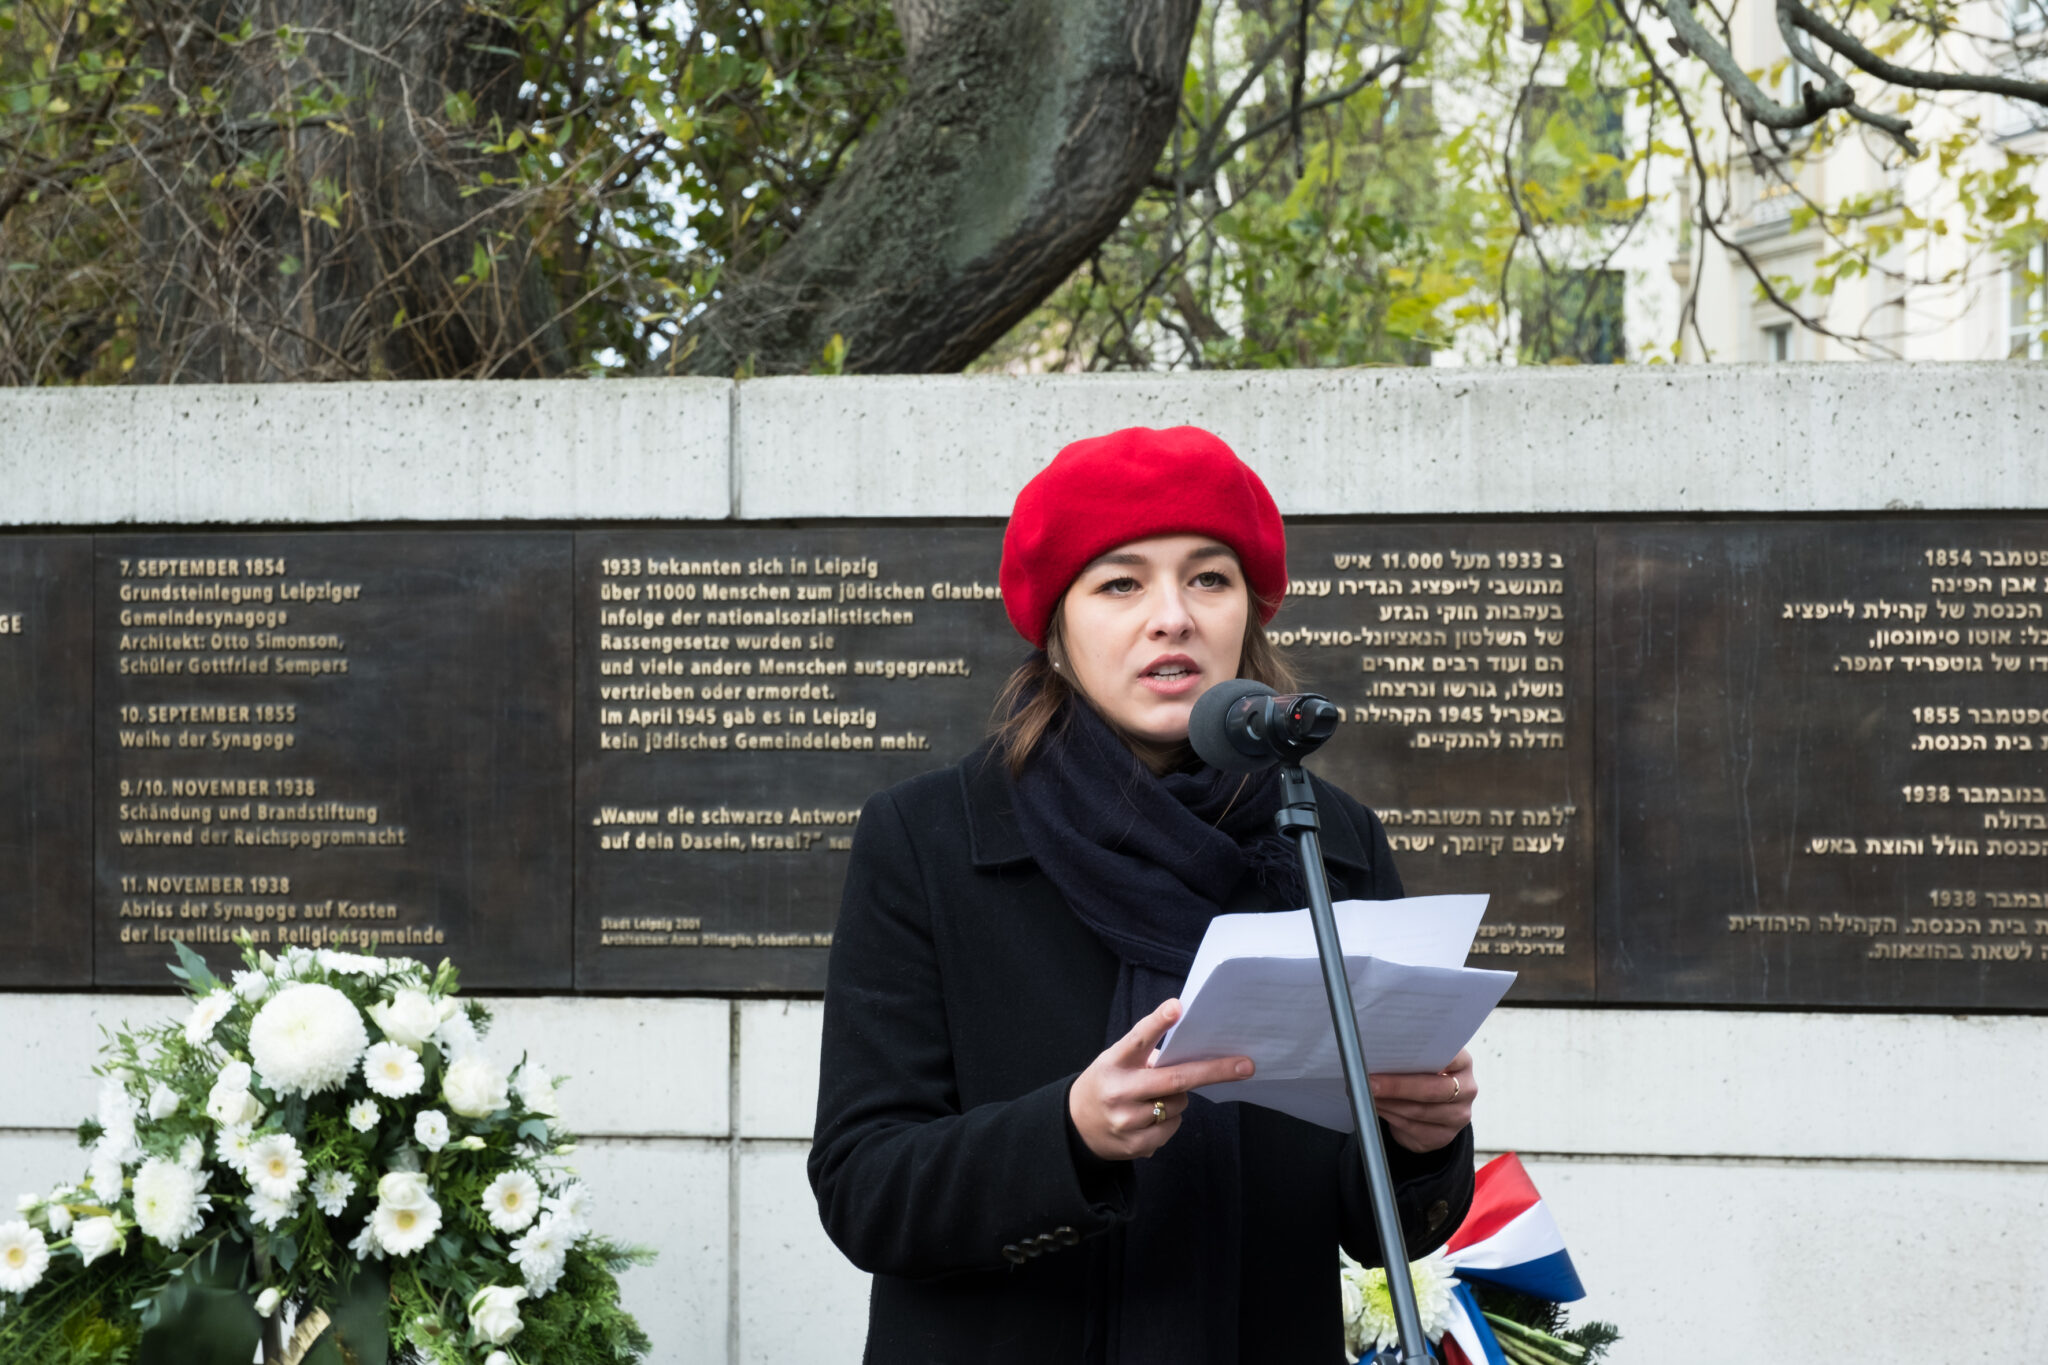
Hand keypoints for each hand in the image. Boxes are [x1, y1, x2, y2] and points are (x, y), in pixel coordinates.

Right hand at [1068, 998, 1253, 1160]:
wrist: (1075, 1125)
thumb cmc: (1108, 1082)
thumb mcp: (1117, 1061)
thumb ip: (1146, 1055)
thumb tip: (1193, 1053)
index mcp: (1115, 1061)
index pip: (1138, 1038)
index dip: (1159, 1022)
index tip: (1178, 1007)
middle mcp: (1119, 1090)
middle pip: (1175, 1080)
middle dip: (1214, 1071)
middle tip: (1245, 1065)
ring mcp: (1126, 1120)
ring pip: (1178, 1105)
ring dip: (1176, 1099)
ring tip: (1152, 1098)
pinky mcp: (1134, 1145)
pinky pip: (1172, 1129)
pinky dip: (1168, 1121)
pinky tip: (1148, 1118)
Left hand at [1368, 1049, 1475, 1153]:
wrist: (1431, 1106)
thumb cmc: (1421, 1073)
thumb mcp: (1422, 1059)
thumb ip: (1409, 1054)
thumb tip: (1373, 1053)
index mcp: (1463, 1062)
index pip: (1449, 1056)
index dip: (1418, 1057)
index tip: (1391, 1054)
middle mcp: (1467, 1089)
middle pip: (1431, 1089)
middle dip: (1396, 1086)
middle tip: (1369, 1082)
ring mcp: (1458, 1116)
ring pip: (1419, 1111)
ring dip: (1388, 1103)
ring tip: (1366, 1094)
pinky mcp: (1443, 1137)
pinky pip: (1412, 1128)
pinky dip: (1390, 1117)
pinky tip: (1375, 1108)